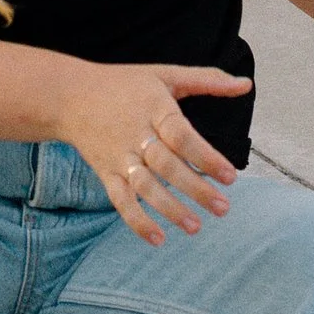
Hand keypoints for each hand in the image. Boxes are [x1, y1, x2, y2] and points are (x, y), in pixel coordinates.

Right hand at [60, 64, 245, 245]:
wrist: (68, 95)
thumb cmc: (123, 84)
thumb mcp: (164, 75)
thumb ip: (207, 80)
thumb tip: (246, 84)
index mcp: (153, 107)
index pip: (181, 135)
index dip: (205, 157)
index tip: (231, 176)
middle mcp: (135, 133)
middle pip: (166, 165)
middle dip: (194, 189)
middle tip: (223, 208)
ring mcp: (118, 155)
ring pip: (144, 186)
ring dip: (169, 209)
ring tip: (195, 227)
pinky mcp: (105, 172)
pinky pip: (120, 200)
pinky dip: (136, 220)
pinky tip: (158, 239)